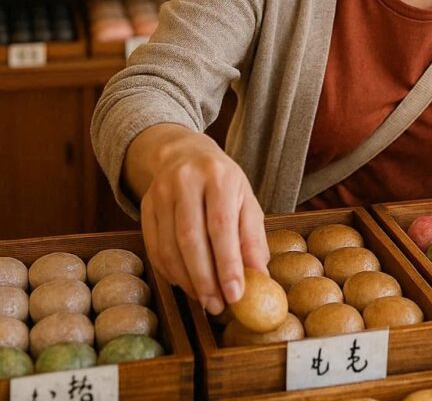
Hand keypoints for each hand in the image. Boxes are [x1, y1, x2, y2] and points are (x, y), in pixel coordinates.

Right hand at [139, 134, 268, 314]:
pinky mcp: (145, 206)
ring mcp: (161, 193)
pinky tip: (185, 284)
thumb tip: (260, 277)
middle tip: (217, 305)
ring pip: (169, 247)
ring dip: (187, 280)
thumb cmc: (223, 182)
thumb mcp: (246, 201)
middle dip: (205, 279)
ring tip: (204, 299)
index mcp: (219, 177)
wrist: (185, 154)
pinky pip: (154, 248)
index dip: (227, 263)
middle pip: (191, 239)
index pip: (221, 225)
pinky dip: (170, 272)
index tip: (235, 294)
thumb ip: (252, 237)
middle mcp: (187, 181)